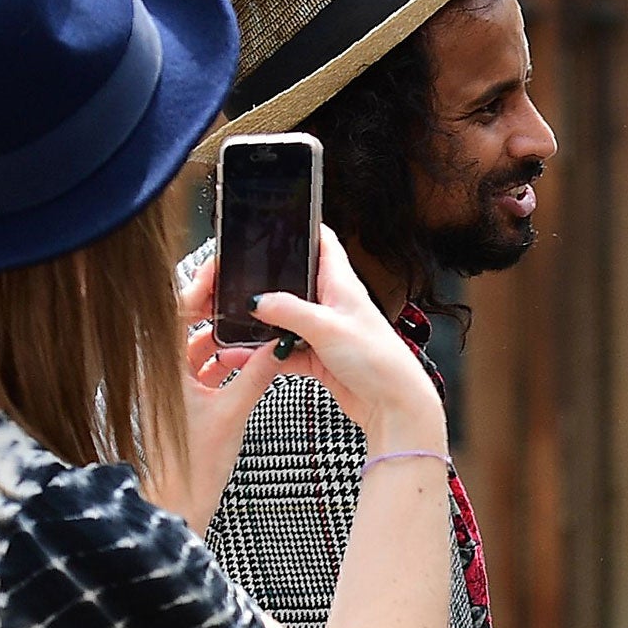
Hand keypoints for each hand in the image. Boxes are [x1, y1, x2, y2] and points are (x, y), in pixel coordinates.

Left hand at [143, 252, 316, 534]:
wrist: (175, 507)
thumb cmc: (191, 467)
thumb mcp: (231, 414)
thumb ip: (255, 374)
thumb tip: (277, 345)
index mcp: (160, 368)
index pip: (177, 312)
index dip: (200, 286)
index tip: (222, 267)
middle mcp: (159, 373)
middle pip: (186, 326)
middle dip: (215, 308)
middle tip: (242, 289)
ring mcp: (168, 387)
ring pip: (195, 348)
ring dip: (223, 336)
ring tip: (252, 323)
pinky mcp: (178, 403)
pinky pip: (200, 369)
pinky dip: (222, 361)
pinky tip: (246, 356)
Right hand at [252, 226, 444, 448]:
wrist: (394, 406)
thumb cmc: (378, 360)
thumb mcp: (328, 327)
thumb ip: (289, 310)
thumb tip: (256, 301)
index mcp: (341, 283)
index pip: (323, 242)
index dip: (301, 226)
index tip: (274, 220)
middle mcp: (333, 304)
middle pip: (295, 281)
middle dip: (268, 280)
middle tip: (237, 278)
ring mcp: (325, 331)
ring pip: (285, 319)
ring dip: (264, 323)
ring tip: (234, 321)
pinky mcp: (319, 358)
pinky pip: (285, 350)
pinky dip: (267, 353)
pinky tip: (246, 355)